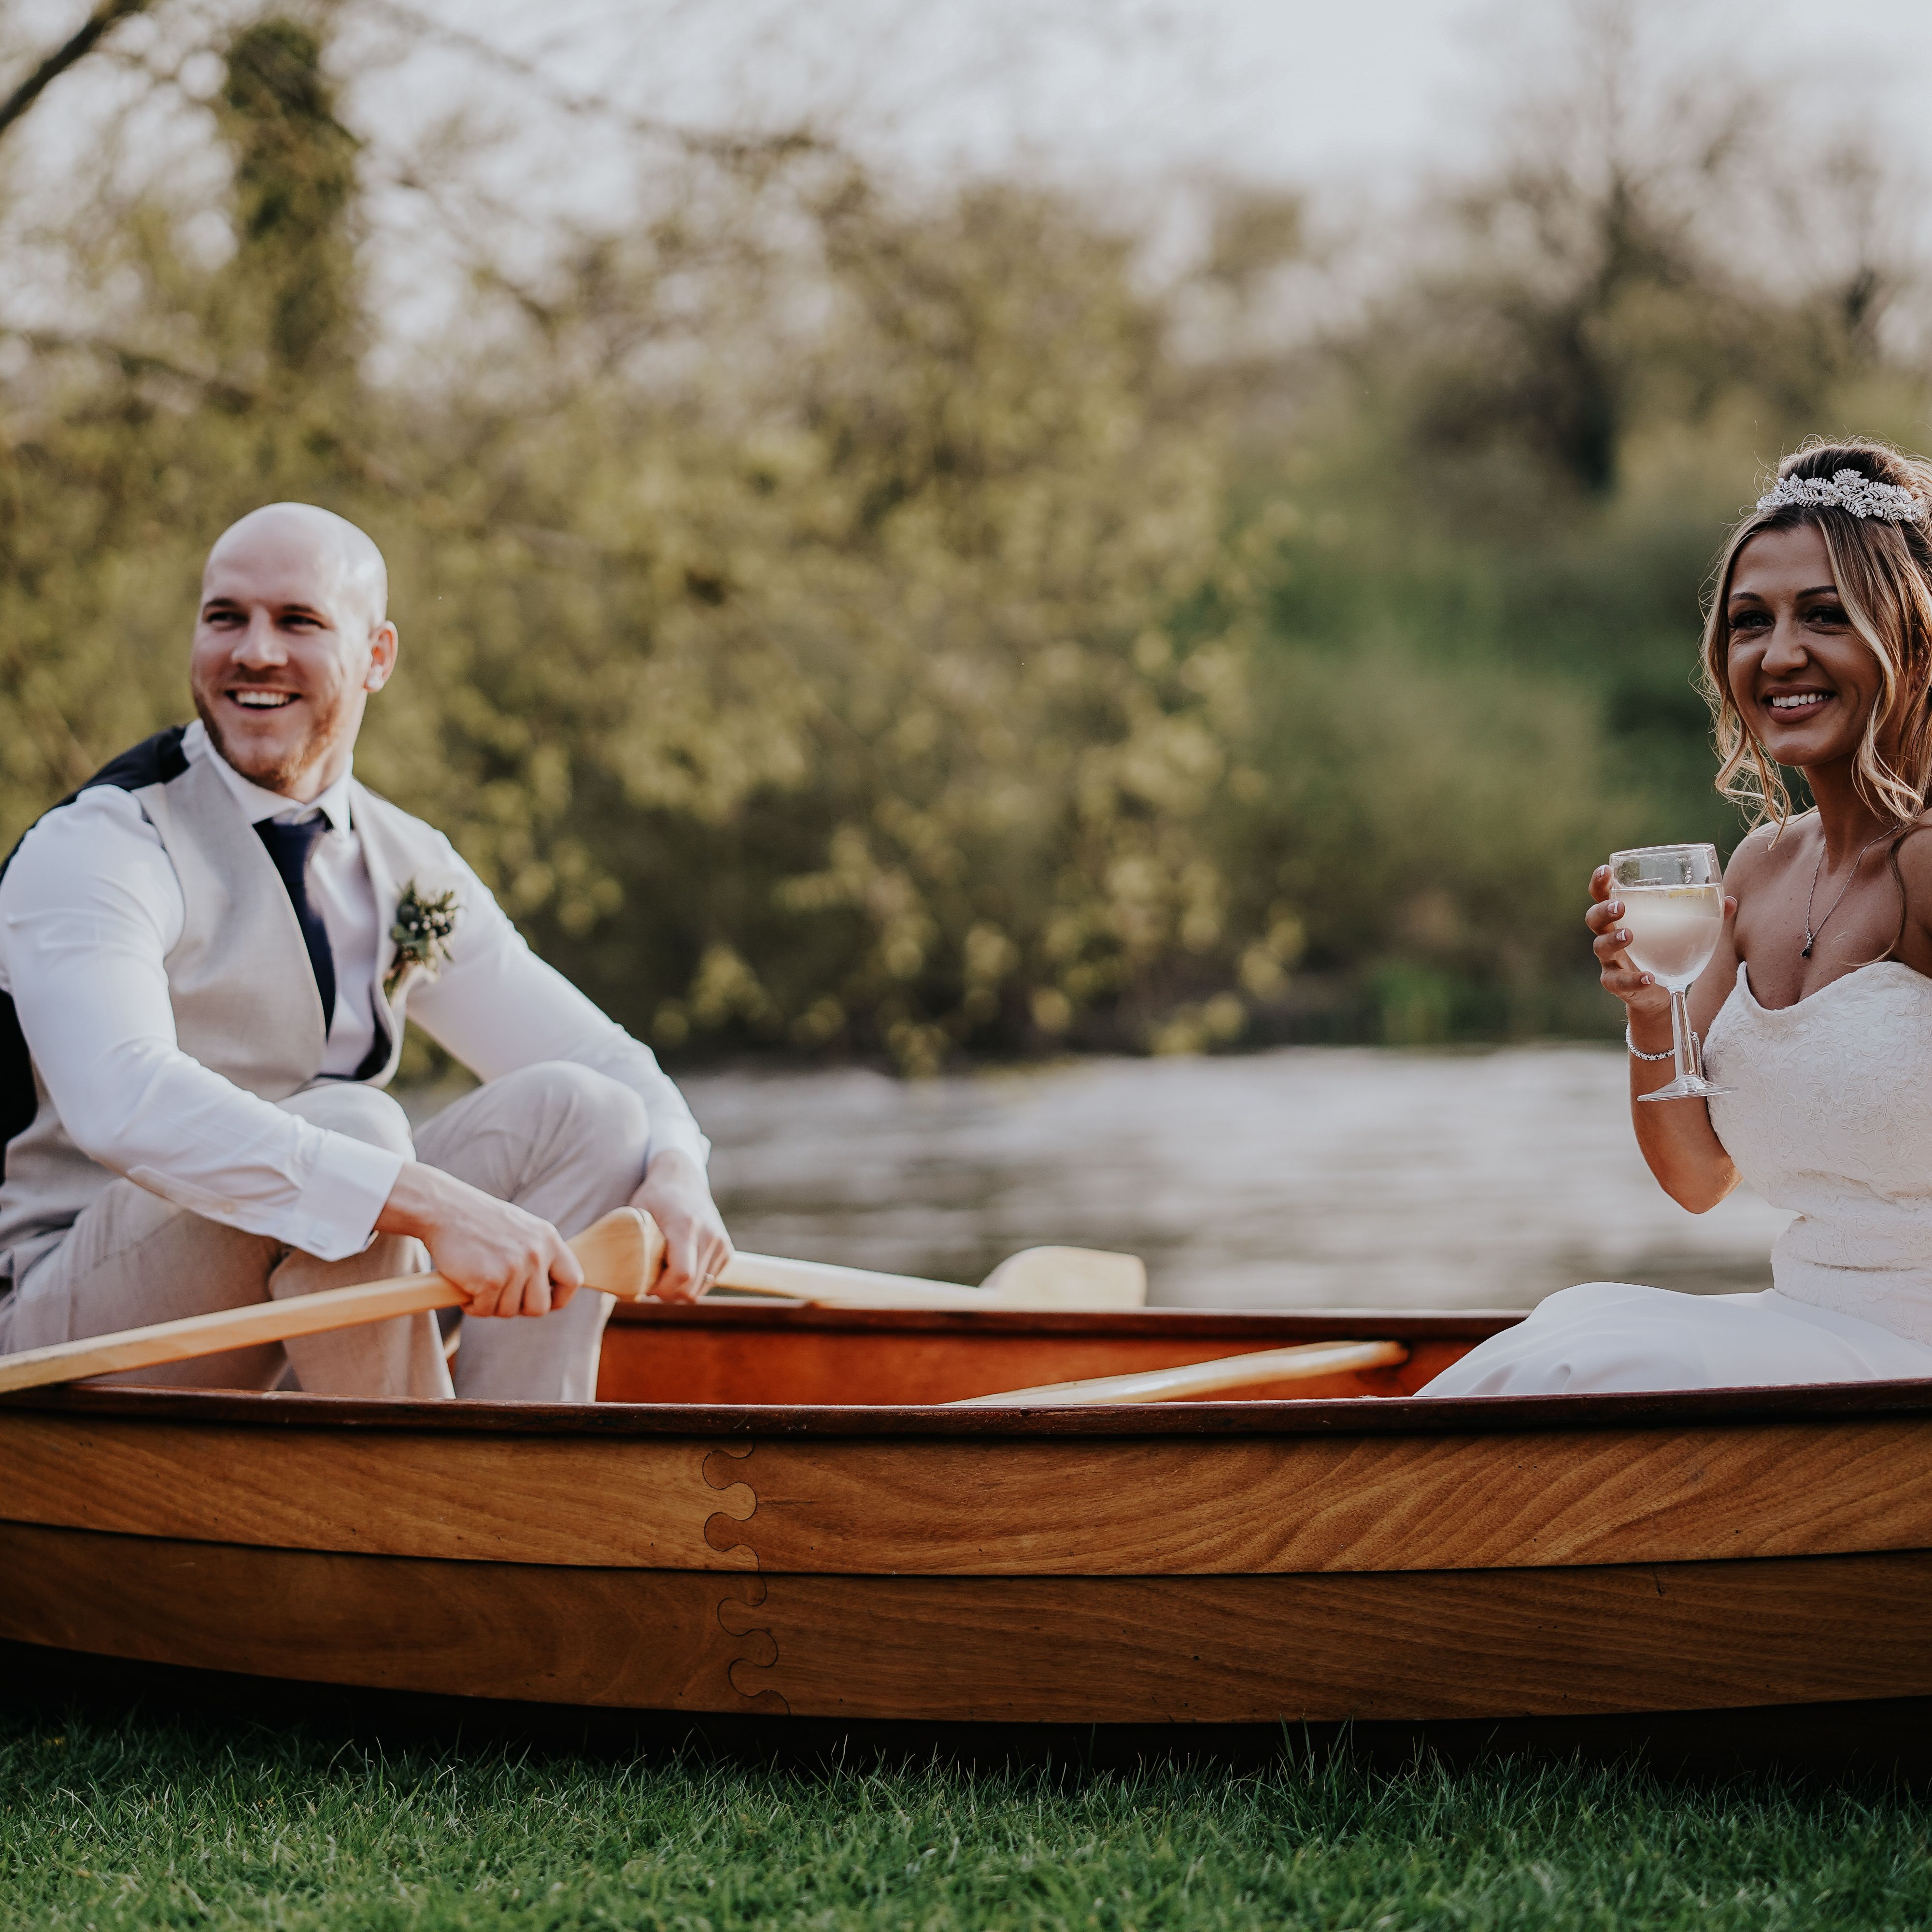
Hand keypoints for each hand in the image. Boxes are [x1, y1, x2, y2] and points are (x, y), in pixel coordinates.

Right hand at [375, 1162, 582, 1317]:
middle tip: (501, 1296)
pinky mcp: (490, 1280)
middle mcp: (537, 1253)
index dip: (559, 1298)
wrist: (445, 1209)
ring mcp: (514, 1267)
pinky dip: (473, 1306)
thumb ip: (540, 1253)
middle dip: (520, 1308)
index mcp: (549, 1239)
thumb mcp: (523, 1230)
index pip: (572, 1279)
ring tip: (479, 1283)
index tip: (544, 1302)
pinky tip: (466, 1287)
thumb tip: (553, 1286)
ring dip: (492, 1305)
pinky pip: (485, 1311)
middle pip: (541, 1307)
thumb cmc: (481, 1222)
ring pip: (510, 1311)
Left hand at [631, 1148, 732, 1302]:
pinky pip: (708, 1282)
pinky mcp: (726, 1250)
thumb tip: (616, 1280)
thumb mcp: (637, 1215)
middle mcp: (709, 1236)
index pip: (682, 1274)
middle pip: (690, 1289)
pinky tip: (678, 1268)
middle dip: (666, 1294)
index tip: (644, 1284)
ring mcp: (721, 1244)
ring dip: (678, 1290)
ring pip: (699, 1290)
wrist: (683, 1179)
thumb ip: (631, 1245)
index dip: (661, 1289)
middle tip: (649, 1283)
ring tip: (663, 1274)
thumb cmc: (654, 1197)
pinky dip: (691, 1283)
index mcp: (686, 1226)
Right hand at [1587, 864, 1734, 1029]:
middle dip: (1603, 910)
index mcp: (1624, 917)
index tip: (1606, 870)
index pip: (1603, 895)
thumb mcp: (1684, 931)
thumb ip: (1705, 915)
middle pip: (1594, 919)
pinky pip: (1619, 981)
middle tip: (1620, 907)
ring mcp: (1611, 961)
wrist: (1661, 994)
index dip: (1600, 882)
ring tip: (1629, 936)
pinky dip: (1634, 979)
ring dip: (1613, 940)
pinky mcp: (1617, 984)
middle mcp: (1610, 936)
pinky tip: (1649, 977)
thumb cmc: (1668, 952)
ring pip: (1601, 947)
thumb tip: (1730, 900)